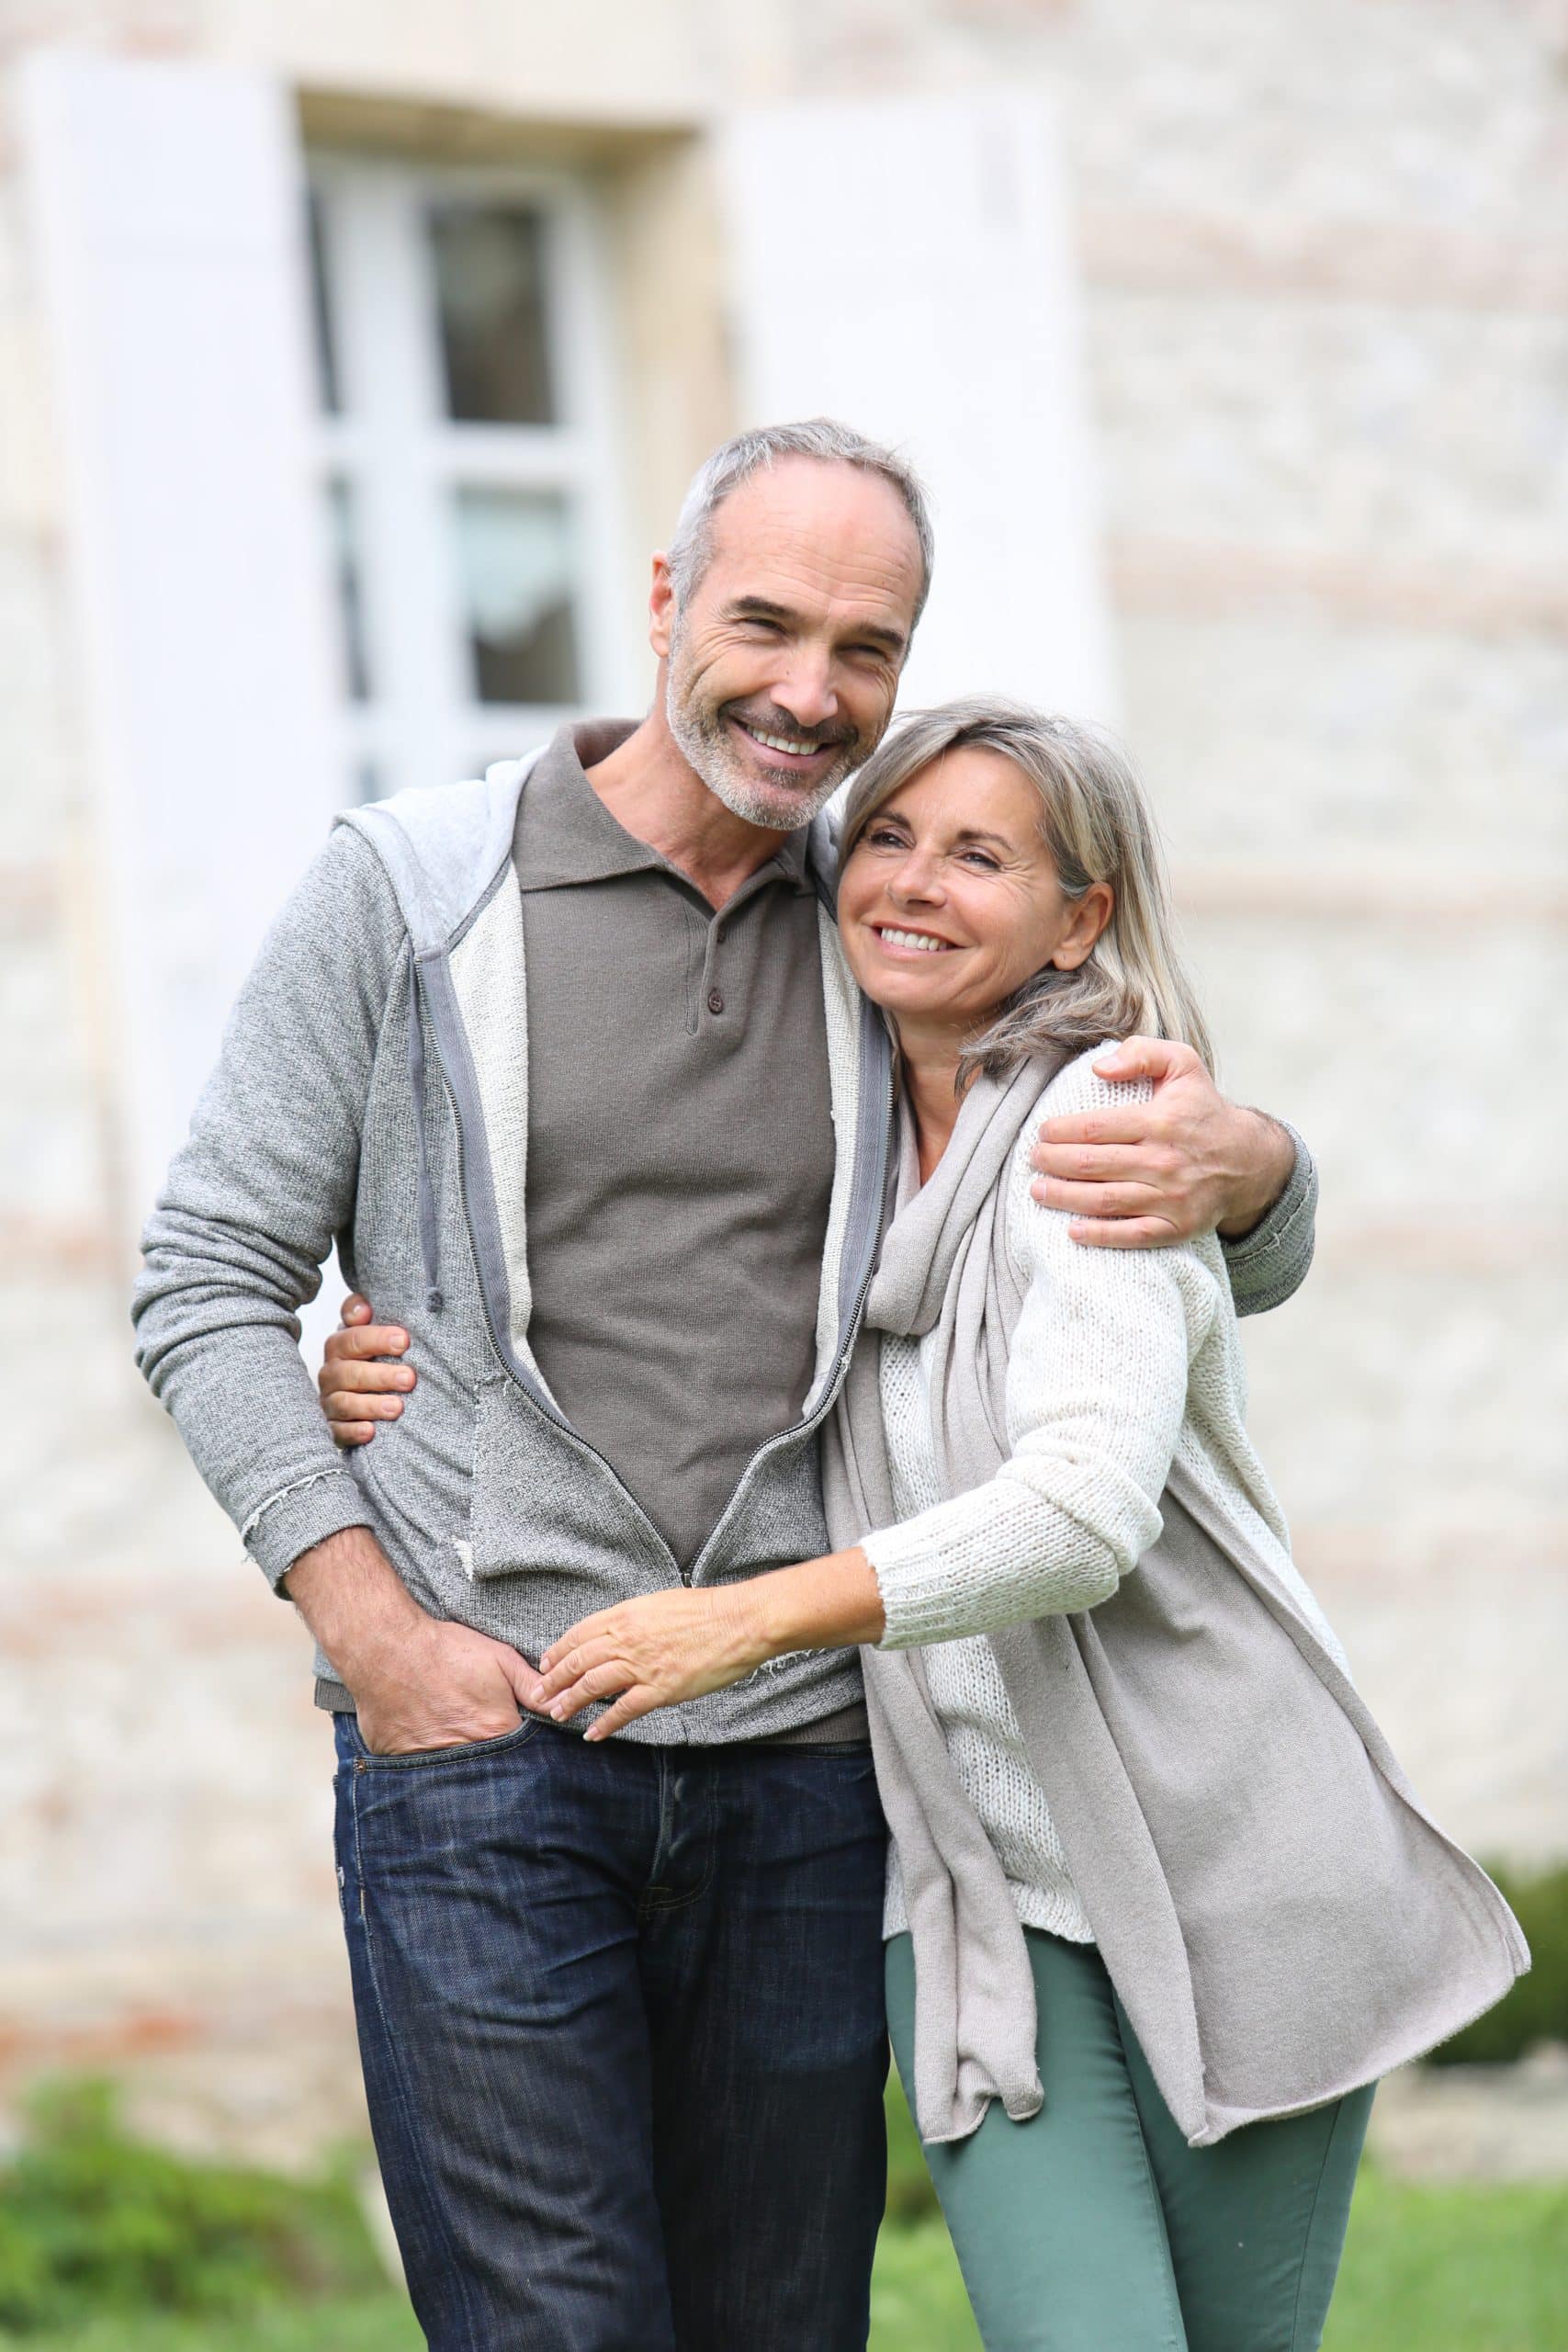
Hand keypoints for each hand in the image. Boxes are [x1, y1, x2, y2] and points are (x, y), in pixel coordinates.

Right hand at [285, 1525, 546, 1754]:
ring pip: (451, 1774)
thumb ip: (532, 1687)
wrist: (389, 1647)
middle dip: (488, 1762)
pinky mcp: (398, 1760)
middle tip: (474, 1734)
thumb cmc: (447, 1650)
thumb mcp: (499, 1659)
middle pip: (486, 1770)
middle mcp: (466, 1753)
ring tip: (446, 1735)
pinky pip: (415, 1770)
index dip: (517, 1750)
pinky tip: (420, 1737)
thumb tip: (562, 1705)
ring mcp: (429, 1761)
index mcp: (495, 1731)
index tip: (510, 1741)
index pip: (519, 1757)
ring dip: (454, 1763)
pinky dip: (421, 1759)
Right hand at [319, 1294, 415, 1445]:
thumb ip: (365, 1315)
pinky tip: (371, 1432)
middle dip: (380, 1375)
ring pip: (343, 1402)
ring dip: (371, 1405)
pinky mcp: (332, 1428)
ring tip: (397, 1407)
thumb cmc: (374, 1359)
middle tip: (409, 1378)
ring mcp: (329, 1401)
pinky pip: (337, 1431)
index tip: (404, 1341)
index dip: (376, 1338)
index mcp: (340, 1346)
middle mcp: (331, 1373)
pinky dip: (353, 1432)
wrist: (368, 1393)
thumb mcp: (374, 1334)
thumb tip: (364, 1308)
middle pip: (349, 1372)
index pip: (352, 1338)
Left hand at [535, 1587, 772, 1740]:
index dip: (559, 1651)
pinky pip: (624, 1710)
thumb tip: (619, 1630)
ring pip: (593, 1685)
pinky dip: (605, 1723)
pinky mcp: (660, 1689)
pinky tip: (593, 1733)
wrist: (739, 1622)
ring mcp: (643, 1665)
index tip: (546, 1664)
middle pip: (579, 1661)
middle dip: (555, 1680)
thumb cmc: (706, 1610)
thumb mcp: (660, 1603)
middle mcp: (627, 1639)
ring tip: (558, 1714)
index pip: (580, 1634)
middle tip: (540, 1694)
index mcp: (626, 1615)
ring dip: (571, 1702)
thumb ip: (634, 1619)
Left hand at [1030, 1037, 1294, 1247]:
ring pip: (1105, 1200)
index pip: (1096, 1128)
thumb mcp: (1183, 1064)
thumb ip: (1142, 1052)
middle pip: (1092, 1165)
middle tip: (1033, 1160)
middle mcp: (1164, 1161)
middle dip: (1053, 1163)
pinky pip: (1132, 1234)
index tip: (1041, 1132)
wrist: (1249, 1160)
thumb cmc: (1203, 1110)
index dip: (1061, 1131)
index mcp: (1160, 1121)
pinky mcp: (1177, 1226)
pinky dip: (1100, 1235)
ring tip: (1038, 1191)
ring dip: (1064, 1197)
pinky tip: (1072, 1230)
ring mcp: (1171, 1197)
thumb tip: (1099, 1068)